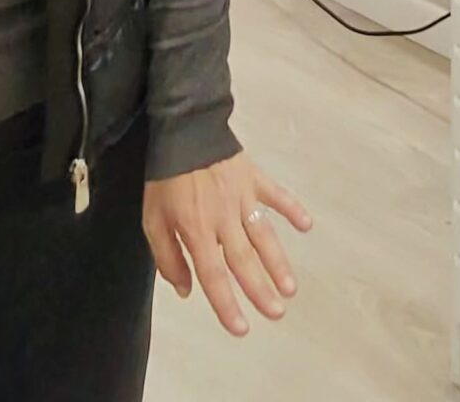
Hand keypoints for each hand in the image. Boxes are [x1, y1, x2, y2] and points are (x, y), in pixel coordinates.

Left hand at [144, 151, 310, 337]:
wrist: (182, 129)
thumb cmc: (165, 178)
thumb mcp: (152, 220)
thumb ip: (168, 258)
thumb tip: (186, 290)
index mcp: (195, 229)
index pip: (213, 275)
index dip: (227, 304)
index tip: (241, 328)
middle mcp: (222, 217)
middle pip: (244, 260)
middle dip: (260, 289)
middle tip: (277, 313)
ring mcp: (242, 196)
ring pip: (263, 235)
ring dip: (278, 262)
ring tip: (290, 287)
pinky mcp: (254, 177)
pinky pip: (276, 195)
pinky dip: (292, 208)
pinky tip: (307, 224)